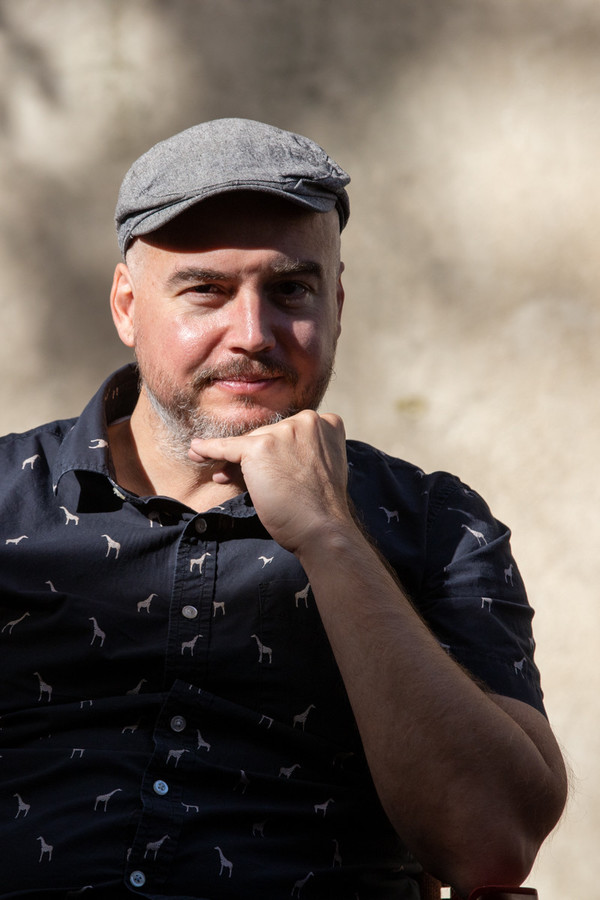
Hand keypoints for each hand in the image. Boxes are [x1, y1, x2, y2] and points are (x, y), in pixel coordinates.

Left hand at [188, 411, 350, 553]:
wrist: (322, 529)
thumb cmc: (319, 507)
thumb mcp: (317, 468)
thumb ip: (298, 451)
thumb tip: (248, 451)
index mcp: (327, 423)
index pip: (289, 431)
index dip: (275, 449)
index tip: (269, 467)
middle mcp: (307, 420)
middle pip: (267, 434)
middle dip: (253, 456)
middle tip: (245, 478)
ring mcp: (282, 432)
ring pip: (248, 442)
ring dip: (236, 462)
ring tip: (223, 477)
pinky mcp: (259, 447)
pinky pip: (225, 447)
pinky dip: (208, 450)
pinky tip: (196, 450)